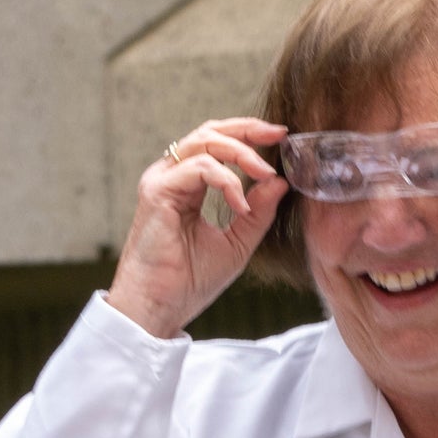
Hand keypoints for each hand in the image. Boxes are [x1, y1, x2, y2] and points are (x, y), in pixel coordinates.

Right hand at [106, 119, 290, 337]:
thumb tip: (279, 182)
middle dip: (247, 130)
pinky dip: (227, 181)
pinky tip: (241, 206)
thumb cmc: (189, 282)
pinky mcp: (157, 192)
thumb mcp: (237, 243)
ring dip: (241, 154)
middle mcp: (171, 177)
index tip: (280, 137)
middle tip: (278, 136)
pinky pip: (199, 167)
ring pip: (204, 142)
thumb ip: (257, 212)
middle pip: (209, 132)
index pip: (216, 144)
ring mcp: (161, 182)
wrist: (160, 307)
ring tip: (265, 175)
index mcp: (186, 186)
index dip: (248, 135)